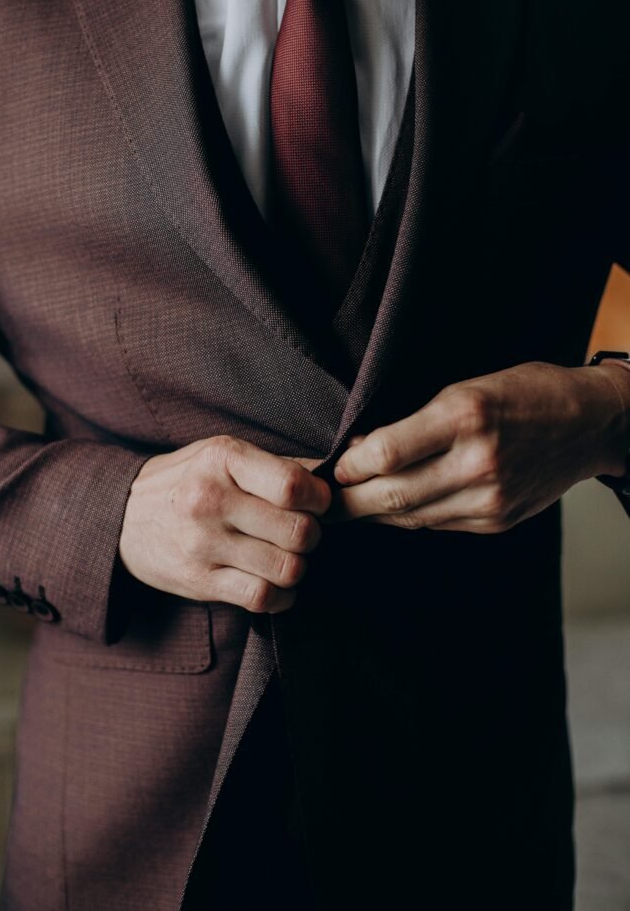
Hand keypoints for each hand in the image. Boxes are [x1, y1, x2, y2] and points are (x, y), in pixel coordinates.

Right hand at [119, 435, 331, 611]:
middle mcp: (209, 500)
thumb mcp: (224, 456)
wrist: (123, 517)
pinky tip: (275, 582)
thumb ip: (279, 465)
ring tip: (286, 555)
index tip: (316, 503)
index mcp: (222, 459)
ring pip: (286, 568)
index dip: (319, 499)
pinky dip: (281, 595)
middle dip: (312, 535)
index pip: (293, 486)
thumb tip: (336, 472)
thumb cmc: (190, 481)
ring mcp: (202, 544)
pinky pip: (262, 598)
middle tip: (301, 532)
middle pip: (298, 531)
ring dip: (297, 566)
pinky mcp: (199, 581)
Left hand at [326, 361, 629, 533]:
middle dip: (348, 502)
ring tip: (350, 505)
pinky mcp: (497, 521)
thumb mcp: (467, 387)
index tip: (333, 466)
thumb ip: (415, 422)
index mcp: (466, 415)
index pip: (387, 451)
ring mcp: (490, 497)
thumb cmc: (524, 393)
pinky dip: (408, 517)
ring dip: (374, 513)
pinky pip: (436, 524)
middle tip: (322, 502)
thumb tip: (362, 450)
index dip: (350, 465)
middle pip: (392, 494)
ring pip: (410, 516)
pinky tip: (393, 508)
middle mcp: (478, 461)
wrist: (588, 424)